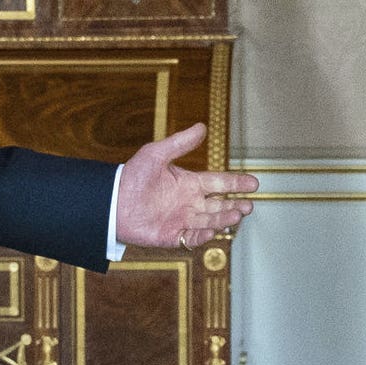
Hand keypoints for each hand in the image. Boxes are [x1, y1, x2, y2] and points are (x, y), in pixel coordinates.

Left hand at [115, 123, 258, 249]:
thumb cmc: (132, 176)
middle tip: (248, 205)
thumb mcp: (156, 154)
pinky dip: (203, 235)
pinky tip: (211, 229)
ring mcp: (182, 220)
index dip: (237, 183)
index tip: (254, 183)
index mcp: (189, 183)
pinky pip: (192, 237)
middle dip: (235, 205)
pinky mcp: (172, 236)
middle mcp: (189, 203)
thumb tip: (202, 126)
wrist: (111, 201)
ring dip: (224, 218)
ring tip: (237, 214)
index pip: (219, 183)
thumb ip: (180, 143)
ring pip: (210, 221)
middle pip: (219, 205)